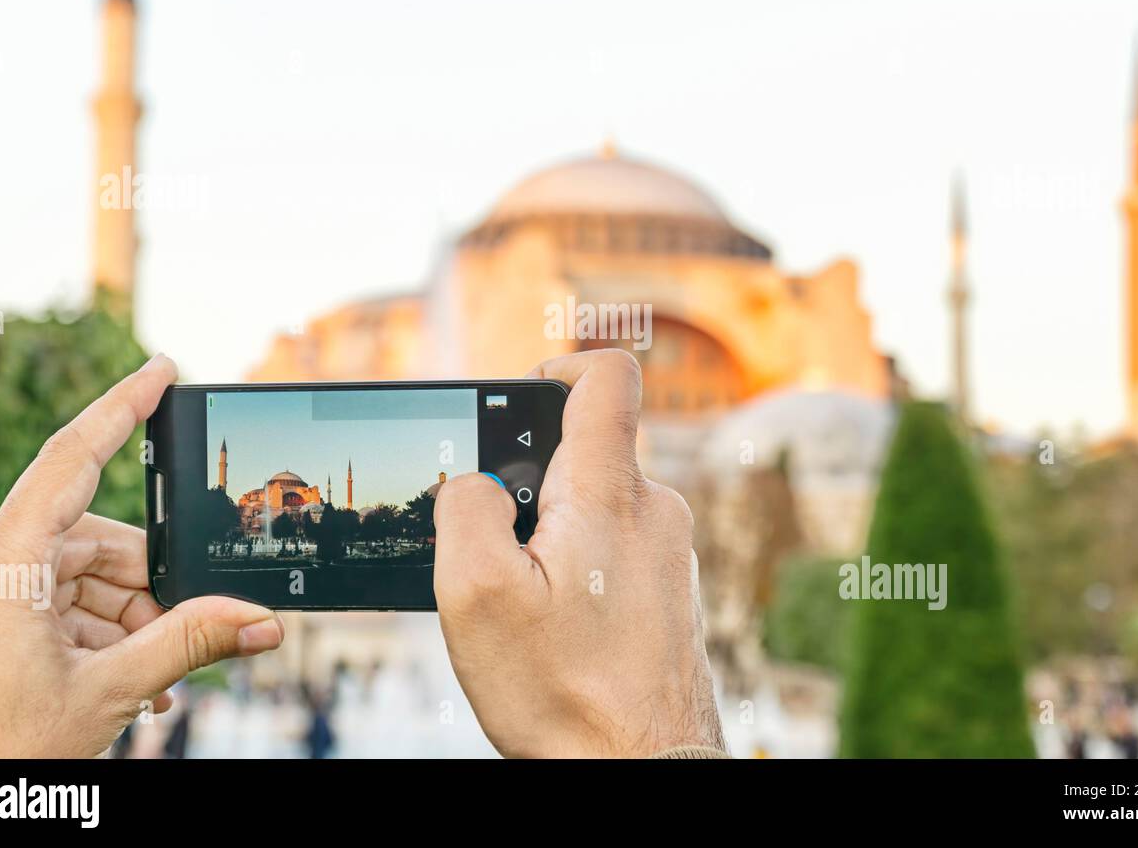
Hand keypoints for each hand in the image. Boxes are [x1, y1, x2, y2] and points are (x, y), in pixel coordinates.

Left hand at [0, 353, 284, 757]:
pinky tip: (132, 681)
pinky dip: (104, 636)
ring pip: (85, 578)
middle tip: (193, 628)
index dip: (120, 408)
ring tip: (157, 679)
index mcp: (2, 567)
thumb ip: (191, 644)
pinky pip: (62, 606)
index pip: (69, 460)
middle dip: (152, 586)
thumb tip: (263, 620)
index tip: (161, 370)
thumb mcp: (105, 693)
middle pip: (96, 540)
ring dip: (132, 621)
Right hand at [434, 348, 724, 757]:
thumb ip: (464, 511)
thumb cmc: (565, 693)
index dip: (559, 366)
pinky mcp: (672, 593)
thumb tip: (473, 483)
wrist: (643, 771)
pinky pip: (619, 550)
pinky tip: (559, 626)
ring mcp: (671, 554)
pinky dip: (582, 569)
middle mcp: (655, 511)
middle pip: (588, 452)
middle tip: (499, 548)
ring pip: (600, 508)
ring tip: (529, 603)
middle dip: (531, 484)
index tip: (520, 399)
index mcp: (609, 492)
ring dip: (554, 536)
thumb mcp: (476, 595)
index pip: (606, 378)